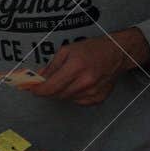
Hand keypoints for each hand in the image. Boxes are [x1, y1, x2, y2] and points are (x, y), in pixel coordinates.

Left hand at [31, 30, 149, 106]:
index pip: (50, 87)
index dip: (38, 90)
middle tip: (46, 82)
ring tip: (68, 78)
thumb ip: (51, 66)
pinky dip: (73, 94)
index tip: (32, 89)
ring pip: (66, 98)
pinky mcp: (97, 99)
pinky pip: (77, 101)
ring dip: (61, 91)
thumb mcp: (67, 51)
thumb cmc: (92, 49)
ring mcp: (92, 92)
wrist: (117, 54)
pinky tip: (79, 83)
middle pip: (57, 94)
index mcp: (76, 66)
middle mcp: (85, 81)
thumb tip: (38, 78)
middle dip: (48, 89)